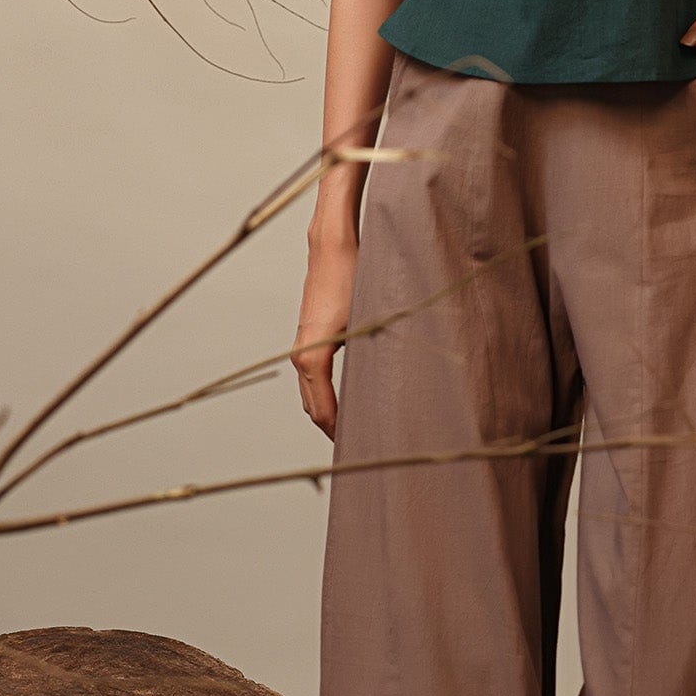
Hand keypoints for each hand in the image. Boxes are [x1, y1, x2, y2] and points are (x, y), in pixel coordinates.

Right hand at [295, 232, 358, 440]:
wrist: (333, 246)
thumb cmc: (354, 278)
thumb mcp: (369, 321)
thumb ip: (374, 358)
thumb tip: (394, 391)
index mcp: (313, 357)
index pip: (322, 410)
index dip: (339, 433)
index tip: (361, 449)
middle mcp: (301, 353)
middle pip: (311, 407)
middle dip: (332, 428)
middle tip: (360, 446)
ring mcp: (301, 343)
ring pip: (308, 392)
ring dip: (326, 412)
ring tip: (353, 428)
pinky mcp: (307, 334)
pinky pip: (310, 376)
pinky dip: (322, 393)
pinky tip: (345, 398)